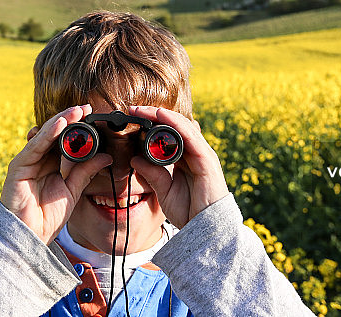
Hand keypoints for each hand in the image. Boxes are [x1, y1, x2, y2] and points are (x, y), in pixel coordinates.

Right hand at [0, 105, 112, 243]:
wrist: (31, 236)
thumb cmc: (48, 215)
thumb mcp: (73, 189)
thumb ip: (87, 171)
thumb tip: (107, 157)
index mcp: (51, 162)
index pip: (64, 138)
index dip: (77, 126)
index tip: (92, 115)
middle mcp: (38, 158)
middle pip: (54, 132)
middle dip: (70, 118)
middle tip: (87, 108)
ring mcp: (28, 160)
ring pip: (45, 135)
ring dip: (61, 121)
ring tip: (77, 111)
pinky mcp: (19, 166)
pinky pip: (35, 146)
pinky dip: (47, 134)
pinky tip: (60, 124)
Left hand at [128, 106, 228, 227]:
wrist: (206, 232)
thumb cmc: (189, 212)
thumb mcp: (164, 191)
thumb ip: (152, 175)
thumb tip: (135, 159)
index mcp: (186, 159)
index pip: (170, 134)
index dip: (152, 124)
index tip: (133, 118)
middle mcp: (196, 154)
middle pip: (176, 126)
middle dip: (155, 115)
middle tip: (134, 109)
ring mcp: (203, 155)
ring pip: (183, 126)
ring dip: (163, 115)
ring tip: (144, 109)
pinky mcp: (207, 160)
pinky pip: (190, 136)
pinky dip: (176, 123)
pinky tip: (162, 115)